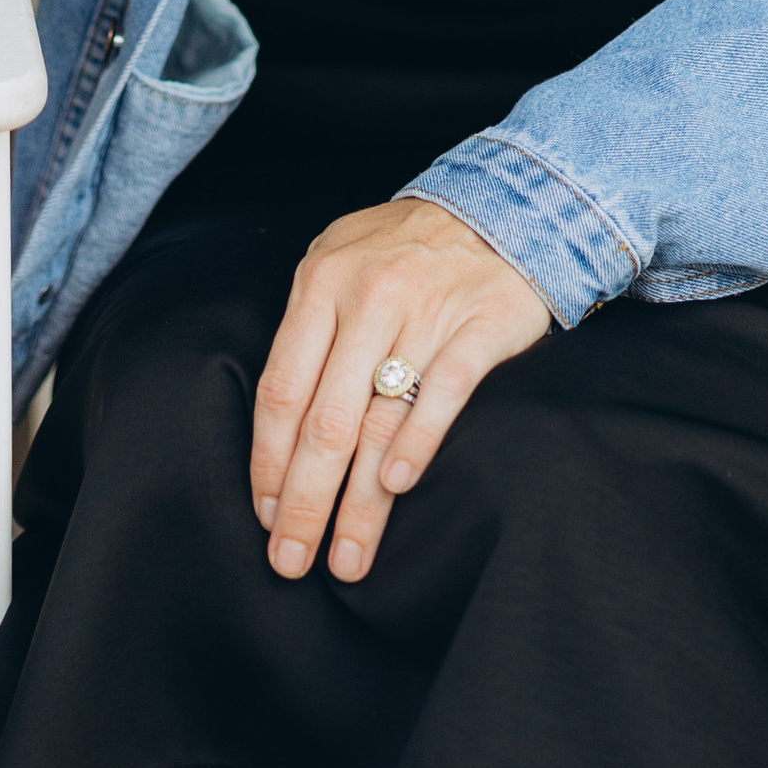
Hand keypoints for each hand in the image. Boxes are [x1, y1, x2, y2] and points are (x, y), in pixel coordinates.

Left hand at [251, 195, 551, 584]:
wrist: (503, 205)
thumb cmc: (408, 249)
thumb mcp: (341, 262)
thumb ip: (311, 328)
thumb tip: (278, 422)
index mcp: (322, 285)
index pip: (282, 390)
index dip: (269, 461)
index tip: (264, 517)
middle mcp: (367, 298)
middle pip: (324, 420)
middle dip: (303, 501)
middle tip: (291, 562)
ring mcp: (426, 311)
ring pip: (378, 421)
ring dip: (359, 502)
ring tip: (347, 558)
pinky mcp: (481, 325)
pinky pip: (444, 392)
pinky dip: (418, 440)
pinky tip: (397, 486)